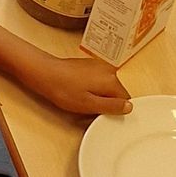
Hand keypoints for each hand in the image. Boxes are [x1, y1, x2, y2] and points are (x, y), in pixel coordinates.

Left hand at [12, 45, 131, 118]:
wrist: (46, 73)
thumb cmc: (64, 90)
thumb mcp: (88, 105)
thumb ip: (111, 106)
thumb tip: (129, 107)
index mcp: (111, 80)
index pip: (125, 99)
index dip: (114, 109)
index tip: (101, 112)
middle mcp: (109, 70)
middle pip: (116, 92)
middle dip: (106, 101)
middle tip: (88, 105)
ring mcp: (100, 65)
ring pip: (107, 86)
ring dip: (98, 94)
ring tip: (81, 96)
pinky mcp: (91, 64)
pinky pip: (99, 80)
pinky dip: (92, 87)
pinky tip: (78, 89)